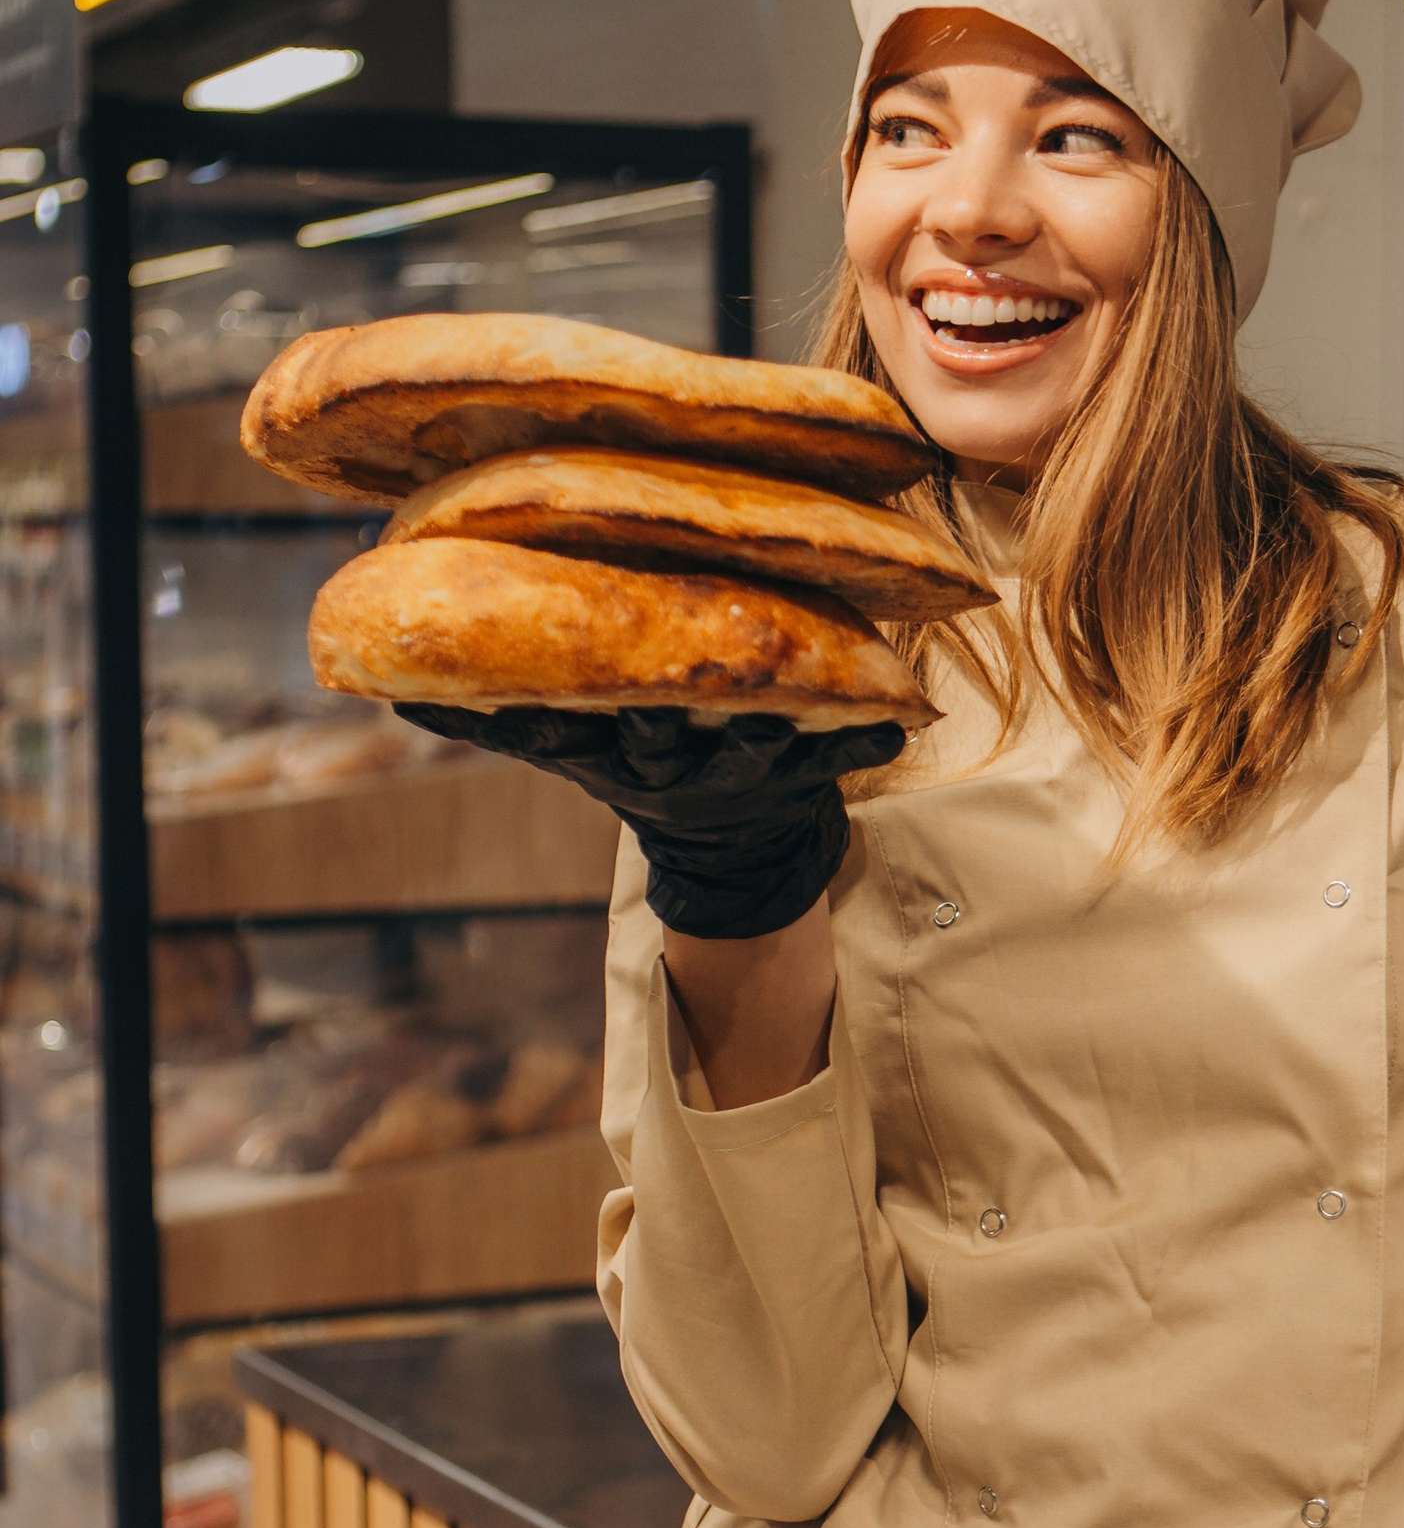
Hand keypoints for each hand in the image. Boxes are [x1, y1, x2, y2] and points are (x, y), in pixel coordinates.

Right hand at [396, 704, 904, 938]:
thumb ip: (491, 713)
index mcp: (606, 750)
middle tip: (662, 688)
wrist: (736, 845)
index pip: (562, 733)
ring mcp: (745, 769)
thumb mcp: (566, 747)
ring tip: (779, 708)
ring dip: (767, 729)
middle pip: (658, 738)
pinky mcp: (813, 768)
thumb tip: (381, 682)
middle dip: (660, 714)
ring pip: (754, 744)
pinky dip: (870, 739)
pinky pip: (847, 752)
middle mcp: (672, 763)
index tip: (531, 701)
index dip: (547, 721)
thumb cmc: (639, 755)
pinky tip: (897, 723)